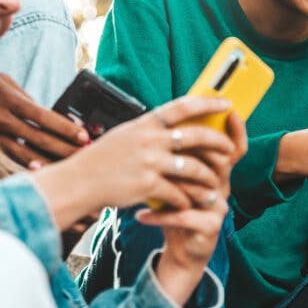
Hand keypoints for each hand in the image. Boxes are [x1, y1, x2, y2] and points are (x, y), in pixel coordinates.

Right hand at [0, 70, 88, 162]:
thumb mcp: (6, 82)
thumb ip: (27, 99)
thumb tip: (52, 116)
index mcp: (9, 100)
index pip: (43, 116)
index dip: (65, 127)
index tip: (84, 136)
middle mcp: (0, 119)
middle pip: (38, 138)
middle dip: (64, 148)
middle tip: (85, 155)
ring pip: (25, 154)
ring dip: (49, 161)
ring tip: (70, 168)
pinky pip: (7, 161)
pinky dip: (25, 168)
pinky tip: (40, 174)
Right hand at [29, 96, 236, 229]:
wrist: (78, 183)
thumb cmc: (102, 160)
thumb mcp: (126, 135)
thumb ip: (150, 131)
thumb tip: (177, 125)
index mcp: (145, 123)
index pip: (183, 106)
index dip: (208, 102)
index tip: (226, 102)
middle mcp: (149, 139)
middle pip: (196, 136)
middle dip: (219, 143)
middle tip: (229, 150)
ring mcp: (149, 162)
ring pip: (193, 168)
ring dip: (208, 180)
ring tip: (214, 188)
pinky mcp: (147, 186)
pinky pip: (178, 193)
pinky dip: (186, 201)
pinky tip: (189, 205)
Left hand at [136, 111, 243, 306]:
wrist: (180, 248)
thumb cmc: (176, 206)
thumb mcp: (178, 178)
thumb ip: (178, 155)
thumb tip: (166, 122)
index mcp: (217, 172)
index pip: (234, 147)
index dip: (236, 129)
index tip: (228, 109)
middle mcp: (222, 187)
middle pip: (219, 162)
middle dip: (196, 153)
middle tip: (170, 146)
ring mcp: (219, 208)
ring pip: (200, 188)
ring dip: (172, 185)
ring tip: (147, 183)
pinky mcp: (209, 228)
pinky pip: (185, 216)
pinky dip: (159, 216)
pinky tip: (140, 215)